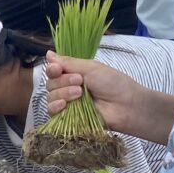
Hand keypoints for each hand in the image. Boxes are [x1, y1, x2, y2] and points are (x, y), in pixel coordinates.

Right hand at [45, 53, 162, 136]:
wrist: (125, 105)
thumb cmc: (113, 83)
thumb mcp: (91, 67)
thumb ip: (68, 62)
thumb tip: (48, 54)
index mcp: (73, 74)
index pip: (53, 71)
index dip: (52, 69)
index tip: (58, 69)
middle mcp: (68, 88)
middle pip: (50, 84)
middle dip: (63, 81)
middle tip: (80, 82)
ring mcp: (68, 104)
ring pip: (50, 97)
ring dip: (62, 93)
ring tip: (79, 94)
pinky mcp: (68, 119)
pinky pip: (51, 112)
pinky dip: (55, 107)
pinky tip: (65, 104)